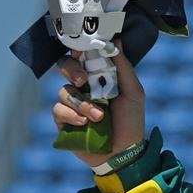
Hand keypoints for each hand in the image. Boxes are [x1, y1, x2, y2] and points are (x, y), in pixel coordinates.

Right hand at [51, 44, 145, 168]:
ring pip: (63, 91)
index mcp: (99, 77)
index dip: (78, 50)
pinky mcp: (63, 121)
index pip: (82, 56)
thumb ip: (123, 67)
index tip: (82, 49)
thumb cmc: (131, 121)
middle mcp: (83, 88)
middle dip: (71, 70)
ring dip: (82, 104)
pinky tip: (86, 124)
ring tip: (99, 117)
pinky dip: (72, 115)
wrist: (125, 154)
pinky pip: (58, 110)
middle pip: (64, 67)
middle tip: (82, 80)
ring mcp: (72, 104)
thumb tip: (116, 39)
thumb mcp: (133, 93)